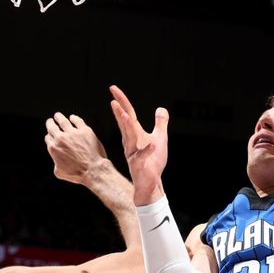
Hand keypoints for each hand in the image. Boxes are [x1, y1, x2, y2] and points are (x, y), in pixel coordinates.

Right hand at [45, 112, 107, 184]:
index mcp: (54, 148)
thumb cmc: (77, 174)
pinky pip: (77, 121)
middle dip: (50, 123)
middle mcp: (61, 138)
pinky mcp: (85, 130)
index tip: (50, 135)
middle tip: (50, 121)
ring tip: (58, 115)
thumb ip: (55, 163)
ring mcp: (73, 133)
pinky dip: (74, 118)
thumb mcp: (60, 172)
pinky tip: (72, 117)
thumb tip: (57, 159)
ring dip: (59, 117)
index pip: (48, 138)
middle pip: (52, 127)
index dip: (49, 136)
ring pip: (63, 121)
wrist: (93, 170)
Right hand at [109, 85, 167, 205]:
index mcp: (135, 134)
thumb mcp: (160, 139)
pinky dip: (147, 151)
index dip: (121, 101)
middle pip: (125, 122)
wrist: (150, 184)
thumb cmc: (152, 162)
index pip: (127, 114)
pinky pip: (142, 157)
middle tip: (113, 97)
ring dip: (127, 126)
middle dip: (120, 109)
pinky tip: (152, 146)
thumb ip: (160, 123)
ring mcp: (133, 153)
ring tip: (124, 114)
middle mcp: (131, 142)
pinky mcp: (139, 166)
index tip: (113, 88)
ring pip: (129, 137)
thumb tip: (160, 109)